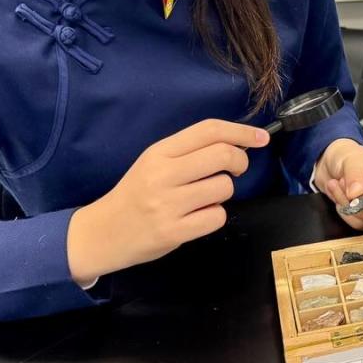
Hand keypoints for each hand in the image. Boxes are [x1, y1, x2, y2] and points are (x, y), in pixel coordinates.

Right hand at [67, 119, 268, 284]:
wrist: (101, 232)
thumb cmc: (135, 195)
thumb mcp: (153, 163)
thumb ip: (189, 152)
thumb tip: (236, 142)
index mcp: (159, 152)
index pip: (209, 130)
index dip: (241, 131)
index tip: (261, 137)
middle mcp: (163, 174)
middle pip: (223, 154)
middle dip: (240, 161)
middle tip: (236, 169)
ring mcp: (167, 204)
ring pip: (224, 187)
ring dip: (224, 192)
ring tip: (205, 198)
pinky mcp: (173, 232)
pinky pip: (216, 216)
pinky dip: (215, 216)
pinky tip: (198, 217)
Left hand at [316, 139, 362, 229]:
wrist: (337, 165)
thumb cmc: (351, 156)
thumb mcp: (352, 159)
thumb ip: (355, 174)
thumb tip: (356, 193)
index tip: (361, 190)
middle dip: (361, 201)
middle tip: (344, 184)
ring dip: (349, 206)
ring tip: (340, 186)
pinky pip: (362, 224)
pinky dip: (346, 213)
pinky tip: (342, 197)